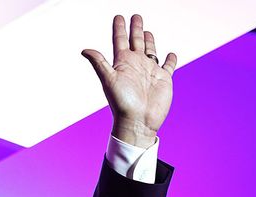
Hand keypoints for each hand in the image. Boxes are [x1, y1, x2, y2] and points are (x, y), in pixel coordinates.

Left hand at [82, 14, 175, 148]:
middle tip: (136, 16)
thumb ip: (99, 63)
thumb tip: (85, 50)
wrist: (138, 122)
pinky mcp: (164, 78)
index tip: (119, 16)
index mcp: (123, 63)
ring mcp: (150, 71)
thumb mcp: (109, 80)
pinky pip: (168, 65)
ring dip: (149, 41)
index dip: (120, 28)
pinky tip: (170, 54)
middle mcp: (136, 64)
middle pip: (136, 41)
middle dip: (135, 28)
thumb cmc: (122, 103)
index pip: (120, 40)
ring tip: (147, 31)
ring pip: (151, 50)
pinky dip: (170, 59)